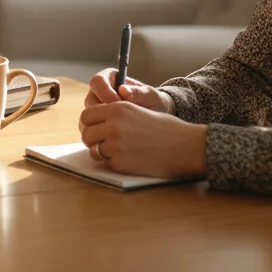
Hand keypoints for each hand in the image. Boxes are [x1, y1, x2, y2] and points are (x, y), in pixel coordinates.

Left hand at [79, 100, 207, 178]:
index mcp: (117, 108)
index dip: (89, 123)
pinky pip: (106, 163)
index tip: (95, 128)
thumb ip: (116, 115)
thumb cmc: (165, 129)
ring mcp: (115, 144)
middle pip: (86, 134)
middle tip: (103, 143)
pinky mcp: (120, 162)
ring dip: (101, 152)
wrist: (184, 146)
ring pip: (93, 150)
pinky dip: (114, 163)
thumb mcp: (139, 111)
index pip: (86, 115)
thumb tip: (95, 123)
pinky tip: (129, 159)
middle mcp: (113, 125)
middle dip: (92, 140)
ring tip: (118, 152)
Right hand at [80, 68, 171, 133]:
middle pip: (90, 99)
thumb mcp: (151, 96)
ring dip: (101, 123)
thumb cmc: (152, 102)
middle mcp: (99, 92)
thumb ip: (139, 92)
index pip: (97, 82)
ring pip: (89, 116)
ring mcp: (97, 109)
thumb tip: (123, 90)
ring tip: (119, 129)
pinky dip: (101, 133)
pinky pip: (92, 128)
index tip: (118, 103)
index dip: (104, 92)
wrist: (154, 118)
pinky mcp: (98, 123)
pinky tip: (116, 136)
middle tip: (117, 119)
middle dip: (102, 111)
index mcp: (110, 78)